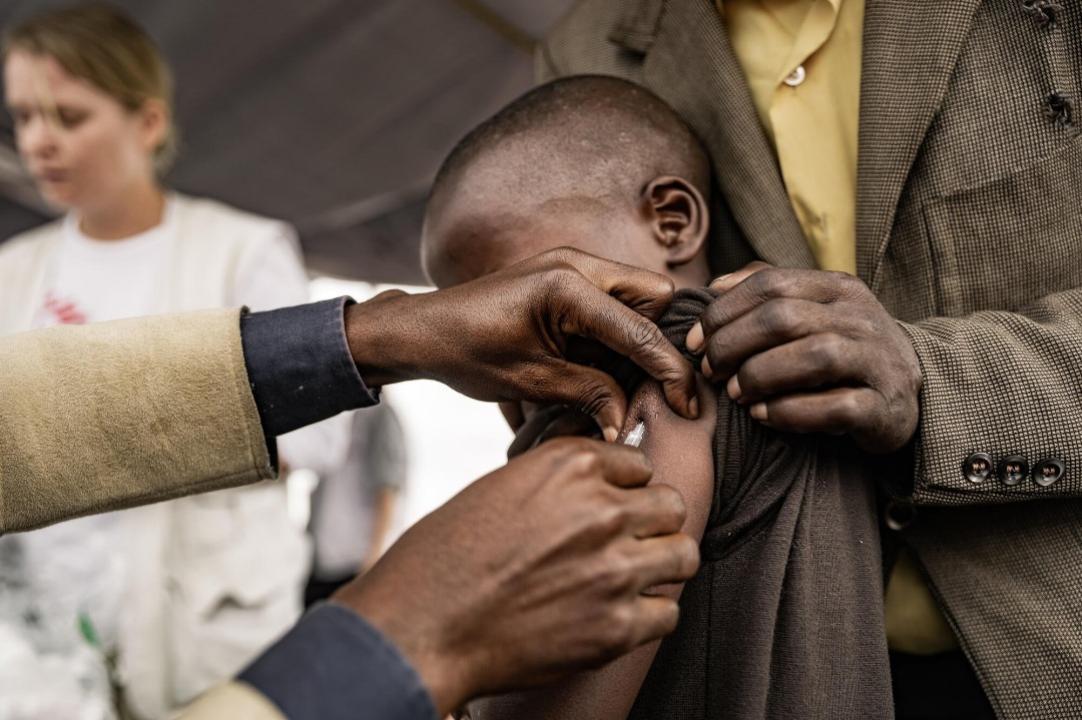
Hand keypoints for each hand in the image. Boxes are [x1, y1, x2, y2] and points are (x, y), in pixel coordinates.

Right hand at [332, 437, 698, 714]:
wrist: (422, 625)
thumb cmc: (444, 558)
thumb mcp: (501, 488)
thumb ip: (559, 485)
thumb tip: (597, 492)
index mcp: (570, 466)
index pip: (639, 465)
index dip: (625, 489)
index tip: (611, 507)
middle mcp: (601, 510)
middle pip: (671, 506)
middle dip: (651, 524)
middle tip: (626, 543)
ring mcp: (615, 569)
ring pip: (682, 555)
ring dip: (658, 566)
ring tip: (628, 578)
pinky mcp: (617, 626)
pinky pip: (667, 612)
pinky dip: (647, 616)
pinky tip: (615, 615)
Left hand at [344, 248, 698, 440]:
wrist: (424, 330)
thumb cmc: (467, 352)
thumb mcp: (532, 381)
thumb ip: (590, 394)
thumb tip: (628, 422)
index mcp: (567, 286)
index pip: (640, 329)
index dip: (670, 371)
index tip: (688, 404)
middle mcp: (577, 263)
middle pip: (653, 295)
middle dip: (657, 340)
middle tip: (648, 385)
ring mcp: (571, 264)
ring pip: (636, 294)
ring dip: (635, 336)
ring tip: (614, 378)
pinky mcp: (564, 275)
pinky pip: (611, 298)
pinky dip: (614, 331)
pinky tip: (597, 362)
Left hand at [685, 264, 921, 452]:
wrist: (908, 392)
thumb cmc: (843, 349)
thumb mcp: (812, 310)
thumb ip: (765, 291)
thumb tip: (714, 287)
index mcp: (838, 288)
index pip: (771, 283)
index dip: (723, 311)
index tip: (694, 341)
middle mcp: (861, 318)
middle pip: (784, 318)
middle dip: (733, 345)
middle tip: (711, 371)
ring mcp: (879, 361)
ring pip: (813, 357)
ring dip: (760, 376)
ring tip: (735, 393)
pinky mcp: (886, 407)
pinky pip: (837, 407)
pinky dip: (791, 412)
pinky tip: (763, 415)